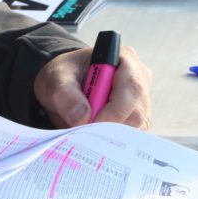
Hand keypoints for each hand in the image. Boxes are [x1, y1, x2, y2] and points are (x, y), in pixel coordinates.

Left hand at [33, 46, 152, 128]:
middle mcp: (139, 78)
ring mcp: (140, 101)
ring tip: (85, 127)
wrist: (63, 84)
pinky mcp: (136, 119)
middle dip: (110, 125)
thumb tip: (82, 117)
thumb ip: (66, 94)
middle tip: (84, 130)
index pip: (132, 86)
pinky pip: (130, 136)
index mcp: (124, 59)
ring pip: (135, 127)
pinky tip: (93, 133)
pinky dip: (111, 139)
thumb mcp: (57, 78)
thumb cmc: (65, 75)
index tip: (93, 122)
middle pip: (137, 112)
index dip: (115, 109)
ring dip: (109, 133)